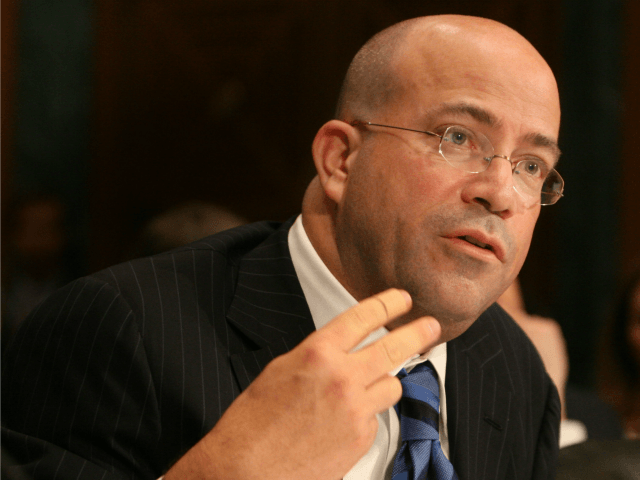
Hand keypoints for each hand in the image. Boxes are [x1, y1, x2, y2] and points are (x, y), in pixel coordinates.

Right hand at [164, 288, 440, 479]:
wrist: (246, 470)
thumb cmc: (253, 422)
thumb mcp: (281, 370)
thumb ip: (317, 356)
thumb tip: (339, 351)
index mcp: (317, 354)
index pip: (363, 318)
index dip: (387, 304)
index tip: (401, 299)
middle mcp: (342, 379)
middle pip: (393, 348)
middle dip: (418, 332)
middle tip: (430, 326)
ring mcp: (355, 411)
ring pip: (391, 385)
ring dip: (384, 381)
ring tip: (368, 386)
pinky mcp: (361, 440)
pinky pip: (375, 418)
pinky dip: (365, 415)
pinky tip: (341, 422)